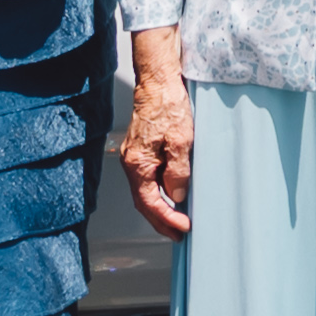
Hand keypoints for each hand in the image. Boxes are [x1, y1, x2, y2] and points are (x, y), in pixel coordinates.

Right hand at [120, 56, 194, 235]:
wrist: (158, 81)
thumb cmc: (167, 105)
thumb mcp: (181, 140)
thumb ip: (178, 171)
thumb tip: (177, 194)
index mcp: (138, 164)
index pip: (150, 202)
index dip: (166, 219)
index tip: (183, 228)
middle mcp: (132, 163)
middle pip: (144, 202)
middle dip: (161, 221)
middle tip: (179, 234)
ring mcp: (136, 157)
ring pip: (146, 191)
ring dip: (161, 208)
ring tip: (177, 221)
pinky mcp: (143, 150)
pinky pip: (149, 179)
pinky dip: (159, 192)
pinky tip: (171, 195)